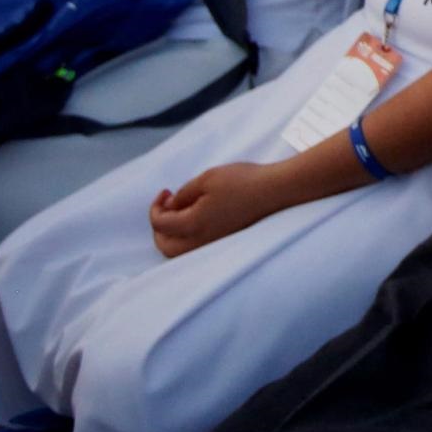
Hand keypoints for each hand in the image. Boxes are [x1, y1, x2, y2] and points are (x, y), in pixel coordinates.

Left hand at [148, 160, 288, 257]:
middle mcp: (200, 242)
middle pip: (165, 246)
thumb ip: (182, 194)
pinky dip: (187, 237)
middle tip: (166, 206)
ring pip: (179, 252)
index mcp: (192, 225)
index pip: (159, 224)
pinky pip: (195, 249)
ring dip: (172, 234)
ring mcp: (213, 246)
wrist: (276, 190)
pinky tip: (197, 217)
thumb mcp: (206, 179)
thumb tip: (171, 206)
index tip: (166, 191)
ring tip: (180, 212)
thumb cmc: (242, 181)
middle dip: (159, 227)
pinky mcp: (224, 243)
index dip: (156, 206)